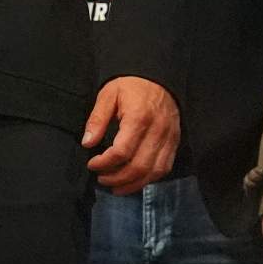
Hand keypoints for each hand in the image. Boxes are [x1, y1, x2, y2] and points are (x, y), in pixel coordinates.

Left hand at [81, 76, 178, 193]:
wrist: (158, 76)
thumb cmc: (131, 85)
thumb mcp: (108, 94)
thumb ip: (97, 119)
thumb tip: (87, 143)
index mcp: (139, 117)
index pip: (122, 151)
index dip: (104, 163)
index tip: (92, 164)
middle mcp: (157, 131)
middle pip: (138, 166)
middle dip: (117, 178)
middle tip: (101, 178)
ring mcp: (169, 138)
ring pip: (154, 172)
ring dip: (133, 184)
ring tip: (115, 186)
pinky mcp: (175, 142)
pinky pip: (164, 168)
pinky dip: (149, 179)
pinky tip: (134, 180)